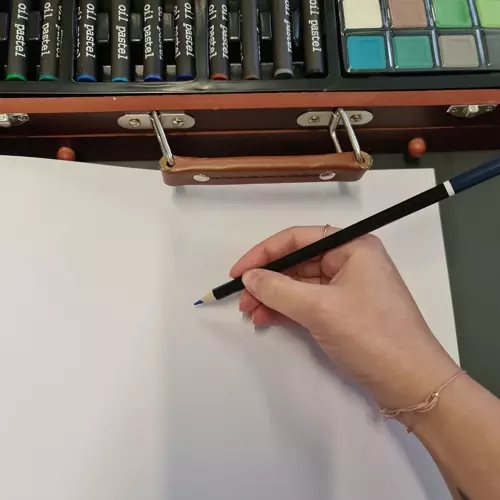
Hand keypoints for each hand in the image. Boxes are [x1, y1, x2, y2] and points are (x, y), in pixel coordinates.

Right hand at [230, 226, 459, 409]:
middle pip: (297, 262)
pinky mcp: (346, 311)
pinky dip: (287, 309)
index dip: (264, 253)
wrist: (412, 384)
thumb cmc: (371, 336)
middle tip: (242, 299)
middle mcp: (351, 261)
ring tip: (250, 313)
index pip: (298, 238)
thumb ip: (279, 289)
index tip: (238, 272)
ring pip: (300, 284)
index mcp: (352, 247)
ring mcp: (349, 288)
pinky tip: (268, 318)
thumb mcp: (320, 309)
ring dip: (274, 296)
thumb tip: (249, 278)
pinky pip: (309, 302)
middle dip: (267, 279)